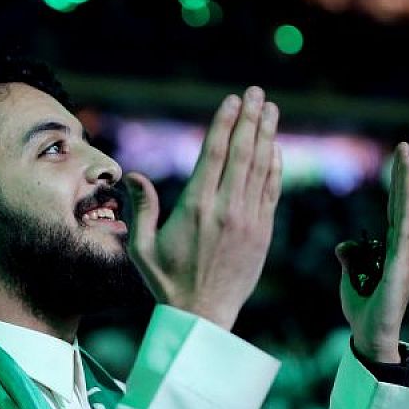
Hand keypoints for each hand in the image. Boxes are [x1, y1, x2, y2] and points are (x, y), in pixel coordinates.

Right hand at [124, 87, 281, 329]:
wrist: (203, 315)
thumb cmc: (167, 281)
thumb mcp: (143, 247)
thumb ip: (142, 208)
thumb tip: (133, 175)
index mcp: (195, 208)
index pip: (214, 154)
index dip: (225, 124)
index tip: (233, 100)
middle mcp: (225, 210)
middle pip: (242, 153)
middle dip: (250, 119)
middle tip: (257, 93)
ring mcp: (248, 221)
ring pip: (261, 168)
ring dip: (267, 136)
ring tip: (271, 109)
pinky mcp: (262, 233)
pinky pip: (271, 192)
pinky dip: (275, 167)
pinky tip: (275, 148)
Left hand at [336, 142, 408, 362]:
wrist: (371, 333)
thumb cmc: (364, 307)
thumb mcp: (351, 276)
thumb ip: (351, 257)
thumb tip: (343, 244)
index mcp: (396, 249)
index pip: (395, 210)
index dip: (397, 186)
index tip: (399, 163)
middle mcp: (408, 248)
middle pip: (404, 205)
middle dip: (403, 175)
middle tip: (402, 148)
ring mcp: (408, 256)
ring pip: (405, 212)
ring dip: (405, 185)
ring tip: (405, 160)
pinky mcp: (402, 265)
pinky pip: (403, 232)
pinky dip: (404, 211)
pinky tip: (407, 193)